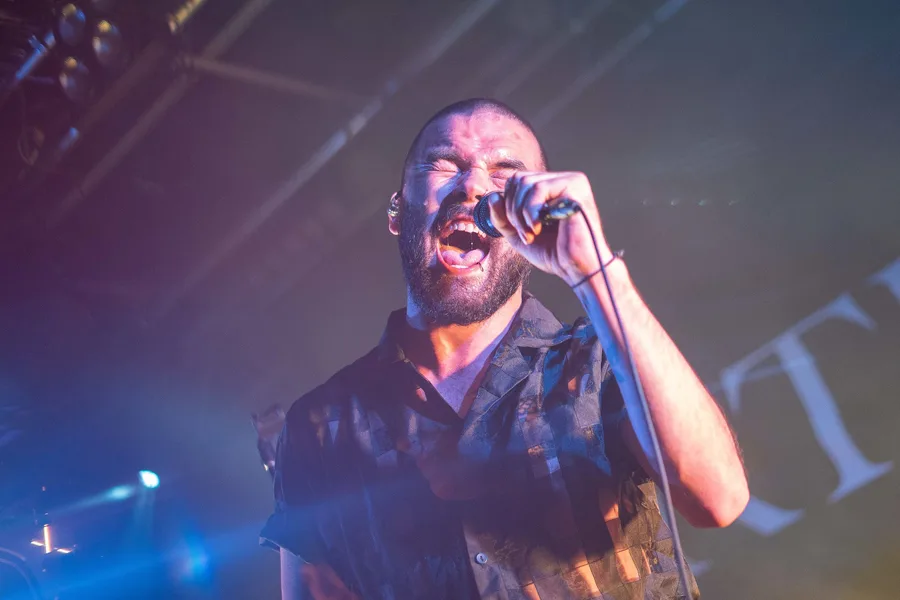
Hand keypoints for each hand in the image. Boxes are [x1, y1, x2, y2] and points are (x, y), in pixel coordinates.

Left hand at [488, 171, 614, 285]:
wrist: (577, 269)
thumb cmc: (554, 253)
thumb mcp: (519, 233)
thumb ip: (502, 216)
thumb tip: (493, 196)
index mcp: (553, 187)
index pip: (517, 180)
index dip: (508, 204)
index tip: (518, 229)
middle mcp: (563, 179)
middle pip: (519, 179)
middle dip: (513, 210)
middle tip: (526, 234)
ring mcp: (571, 181)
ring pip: (525, 183)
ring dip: (521, 214)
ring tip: (532, 234)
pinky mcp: (574, 188)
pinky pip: (539, 189)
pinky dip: (531, 212)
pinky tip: (539, 228)